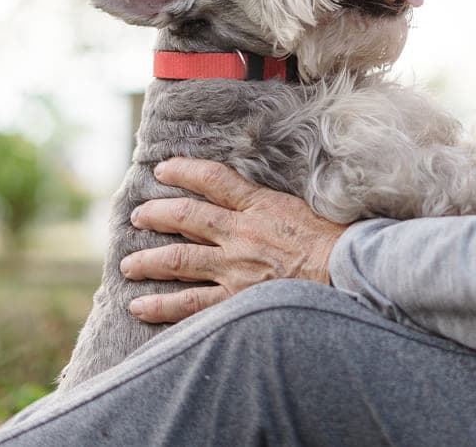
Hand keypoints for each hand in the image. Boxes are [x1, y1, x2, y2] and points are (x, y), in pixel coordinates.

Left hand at [120, 157, 348, 323]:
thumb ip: (274, 203)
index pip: (213, 179)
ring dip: (149, 261)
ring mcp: (234, 268)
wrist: (348, 274)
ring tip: (128, 265)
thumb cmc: (337, 242)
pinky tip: (139, 307)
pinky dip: (161, 306)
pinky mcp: (235, 299)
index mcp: (260, 205)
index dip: (184, 170)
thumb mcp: (305, 208)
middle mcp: (240, 233)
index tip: (163, 168)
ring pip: (179, 259)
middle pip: (186, 216)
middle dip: (157, 214)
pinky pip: (190, 304)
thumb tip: (258, 199)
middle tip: (137, 216)